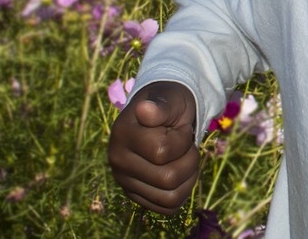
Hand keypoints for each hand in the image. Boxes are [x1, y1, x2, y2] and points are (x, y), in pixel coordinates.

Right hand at [107, 82, 199, 213]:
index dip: (182, 138)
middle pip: (168, 179)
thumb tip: (145, 109)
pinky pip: (167, 207)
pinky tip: (180, 173)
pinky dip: (182, 192)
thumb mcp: (171, 99)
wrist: (161, 115)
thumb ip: (161, 106)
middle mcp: (118, 161)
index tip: (179, 127)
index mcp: (123, 134)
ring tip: (184, 158)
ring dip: (188, 177)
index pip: (162, 151)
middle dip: (189, 159)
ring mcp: (125, 181)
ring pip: (170, 197)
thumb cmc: (169, 104)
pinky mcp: (135, 195)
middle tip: (186, 145)